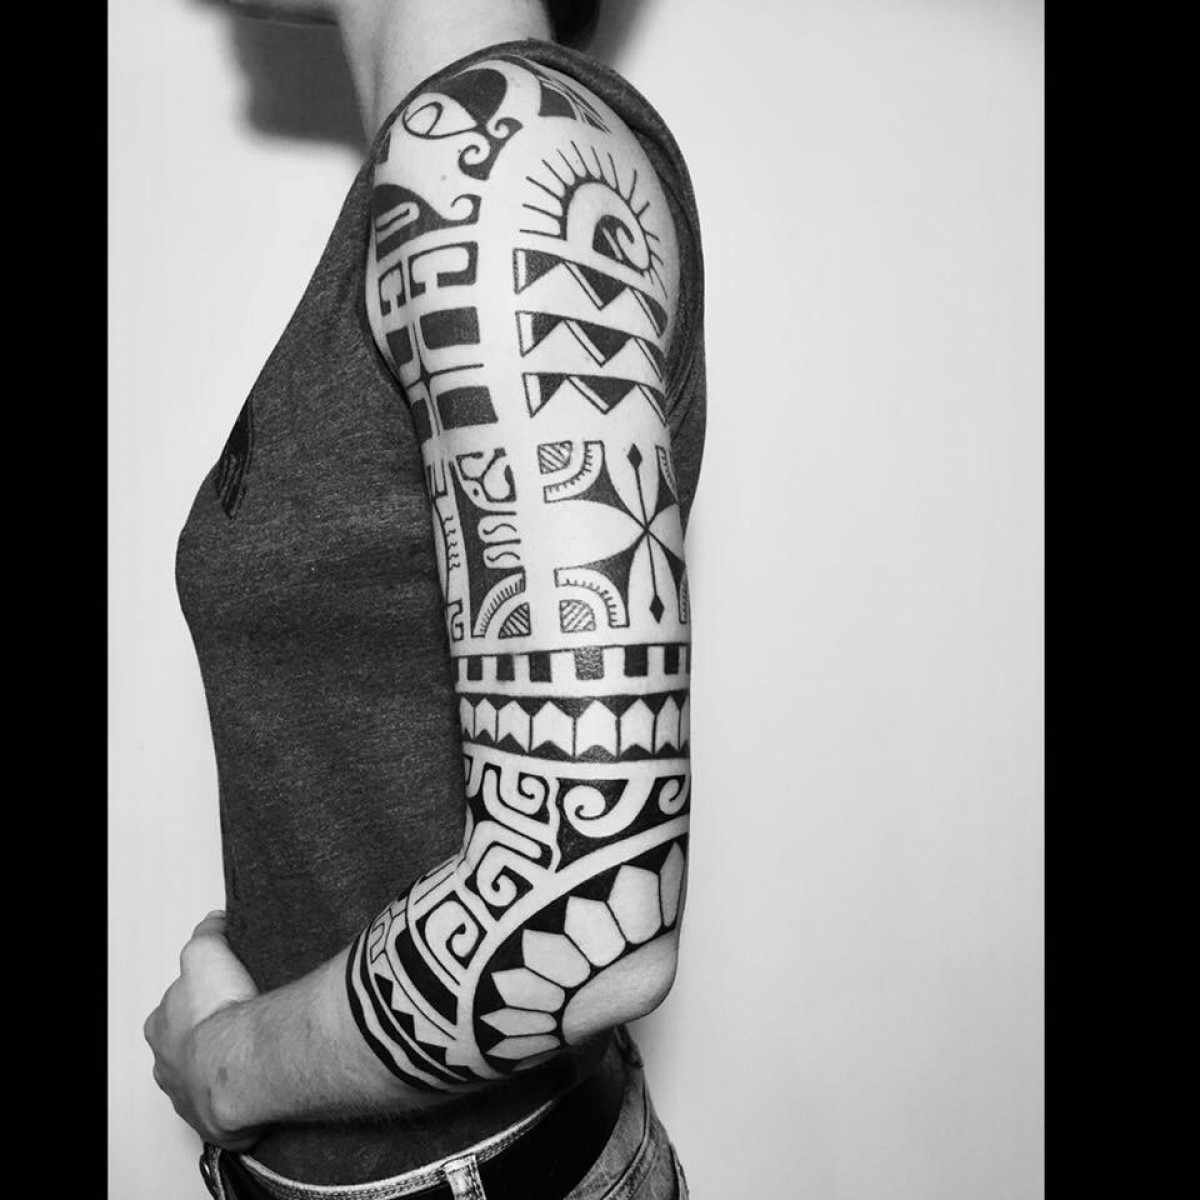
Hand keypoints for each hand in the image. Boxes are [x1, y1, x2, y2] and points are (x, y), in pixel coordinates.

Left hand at [144, 910, 262, 1149]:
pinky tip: (261, 1078)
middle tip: (239, 1022)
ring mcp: (188, 1096)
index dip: (195, 1001)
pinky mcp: (215, 1122)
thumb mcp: (206, 953)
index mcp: (160, 1026)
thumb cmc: (218, 1015)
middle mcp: (167, 1065)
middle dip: (207, 1038)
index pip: (170, 1010)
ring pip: (202, 1080)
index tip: (218, 995)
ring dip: (223, 1069)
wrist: (238, 1064)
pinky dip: (242, 1095)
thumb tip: (213, 922)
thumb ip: (207, 934)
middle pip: (182, 1048)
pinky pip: (227, 1108)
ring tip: (254, 1050)